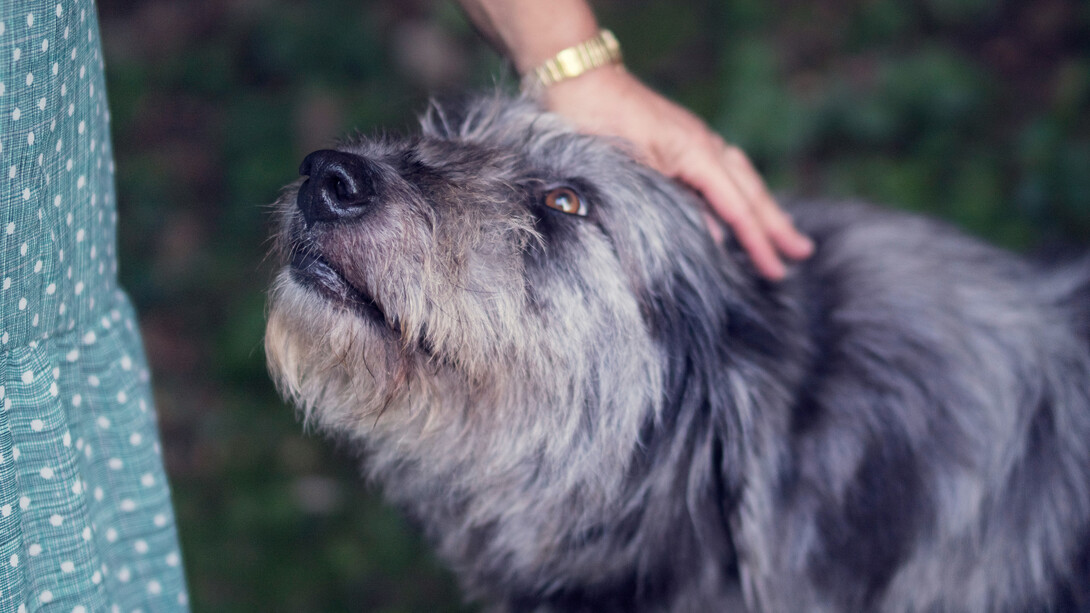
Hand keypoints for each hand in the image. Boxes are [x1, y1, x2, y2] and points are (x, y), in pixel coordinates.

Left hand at [540, 66, 813, 279]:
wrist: (577, 82)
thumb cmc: (598, 124)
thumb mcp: (633, 173)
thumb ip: (673, 204)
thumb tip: (715, 237)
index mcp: (697, 153)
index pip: (737, 207)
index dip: (758, 242)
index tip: (777, 270)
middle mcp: (705, 145)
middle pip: (750, 191)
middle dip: (776, 225)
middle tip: (802, 253)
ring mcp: (694, 141)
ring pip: (740, 179)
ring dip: (762, 208)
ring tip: (782, 233)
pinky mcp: (679, 141)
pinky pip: (721, 172)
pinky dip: (736, 193)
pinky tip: (735, 206)